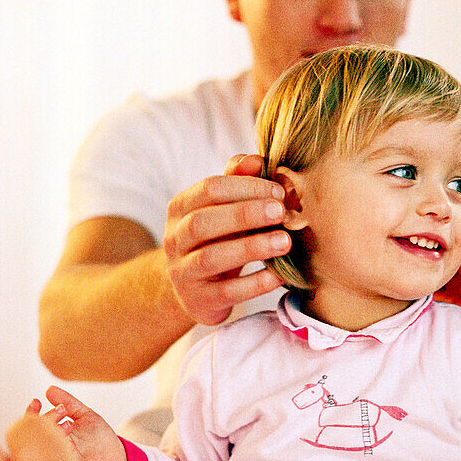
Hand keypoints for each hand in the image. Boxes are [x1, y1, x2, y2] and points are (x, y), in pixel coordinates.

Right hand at [27, 386, 126, 460]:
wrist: (116, 457)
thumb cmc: (99, 436)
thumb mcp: (85, 415)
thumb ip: (68, 403)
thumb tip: (49, 389)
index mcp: (52, 433)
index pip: (33, 423)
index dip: (31, 412)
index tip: (36, 401)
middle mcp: (51, 447)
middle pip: (35, 434)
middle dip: (46, 420)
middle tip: (61, 411)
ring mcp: (58, 459)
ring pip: (44, 448)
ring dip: (53, 434)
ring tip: (68, 425)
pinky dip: (61, 451)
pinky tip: (70, 443)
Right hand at [163, 154, 291, 326]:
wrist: (194, 289)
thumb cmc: (217, 240)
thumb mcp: (223, 210)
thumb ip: (238, 181)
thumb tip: (257, 159)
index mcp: (180, 208)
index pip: (209, 189)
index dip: (246, 187)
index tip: (278, 192)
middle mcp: (175, 239)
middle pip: (204, 221)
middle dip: (245, 214)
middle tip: (281, 212)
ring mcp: (183, 272)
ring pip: (212, 257)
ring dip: (251, 247)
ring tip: (285, 242)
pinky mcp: (199, 301)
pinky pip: (227, 292)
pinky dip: (255, 283)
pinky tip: (280, 276)